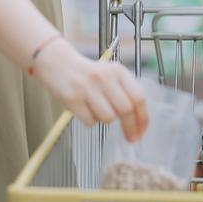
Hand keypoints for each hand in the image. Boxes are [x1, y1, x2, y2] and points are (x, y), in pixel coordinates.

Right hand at [33, 37, 148, 140]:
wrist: (59, 64)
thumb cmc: (89, 74)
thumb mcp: (110, 74)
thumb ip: (125, 92)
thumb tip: (139, 120)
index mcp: (117, 70)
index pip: (138, 97)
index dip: (143, 118)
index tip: (142, 131)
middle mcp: (104, 77)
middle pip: (126, 109)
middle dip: (130, 127)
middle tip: (130, 137)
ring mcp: (87, 88)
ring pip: (108, 118)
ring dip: (105, 120)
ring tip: (97, 109)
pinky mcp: (72, 99)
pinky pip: (90, 122)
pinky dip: (90, 121)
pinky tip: (85, 109)